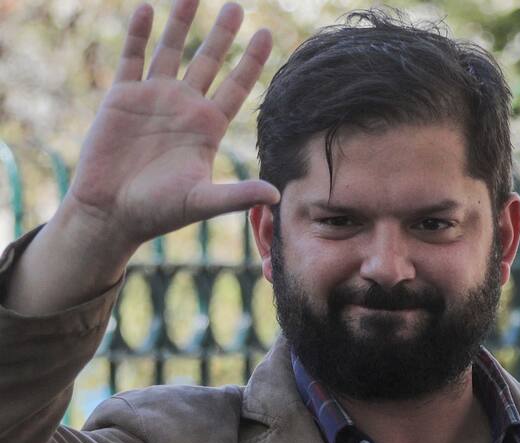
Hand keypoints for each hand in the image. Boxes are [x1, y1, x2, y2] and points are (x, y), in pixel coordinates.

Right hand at [65, 0, 278, 253]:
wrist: (111, 214)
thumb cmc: (159, 212)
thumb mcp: (202, 202)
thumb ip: (237, 195)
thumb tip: (276, 196)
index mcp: (208, 127)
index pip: (236, 86)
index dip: (250, 60)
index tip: (266, 33)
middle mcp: (185, 107)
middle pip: (208, 61)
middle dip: (222, 34)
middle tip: (237, 6)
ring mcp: (154, 99)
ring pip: (171, 51)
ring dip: (181, 23)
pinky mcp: (122, 97)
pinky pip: (133, 58)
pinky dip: (139, 35)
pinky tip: (147, 10)